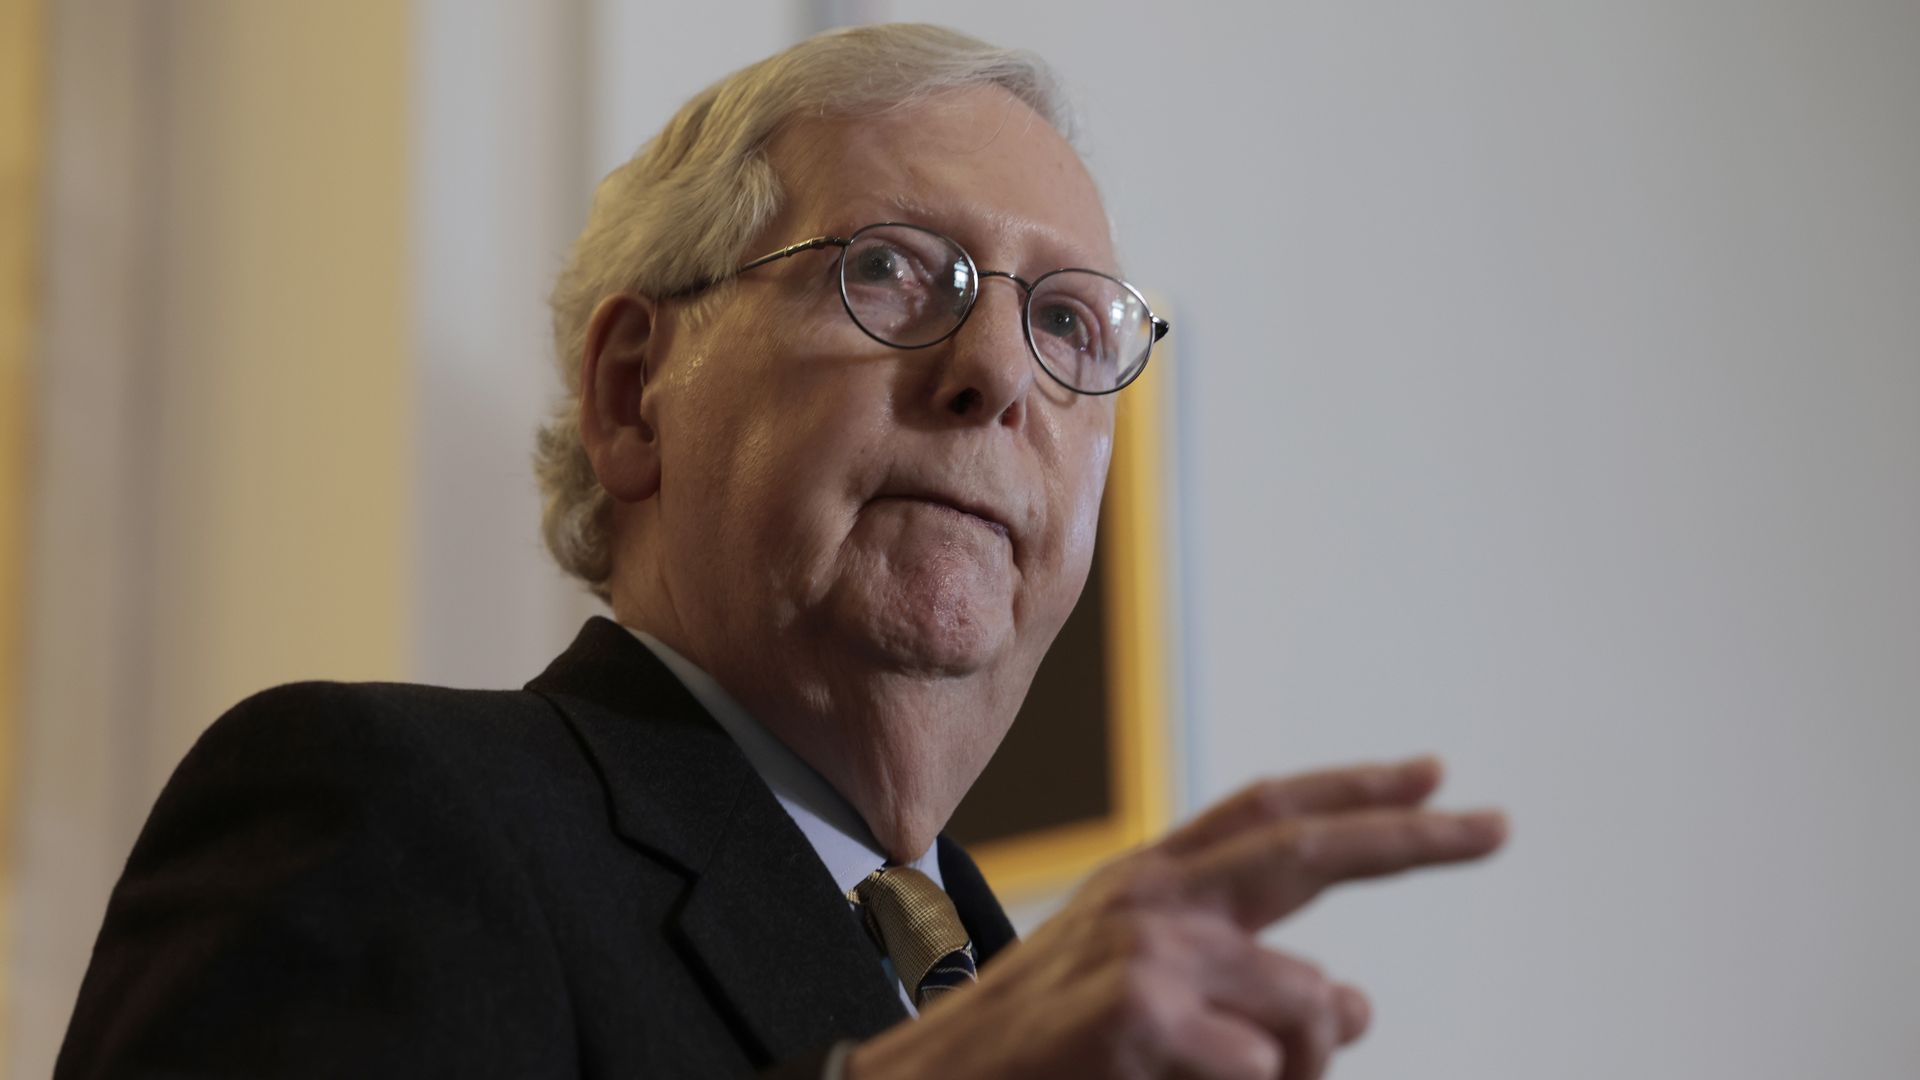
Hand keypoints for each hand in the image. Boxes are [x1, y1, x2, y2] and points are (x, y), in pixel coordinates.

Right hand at [845, 756, 1506, 1079]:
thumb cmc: (1044, 1049)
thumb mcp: (1148, 994)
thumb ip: (1248, 982)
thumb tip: (1359, 999)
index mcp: (1149, 881)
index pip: (1266, 811)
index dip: (1352, 791)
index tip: (1433, 775)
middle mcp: (1154, 896)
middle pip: (1306, 849)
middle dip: (1411, 837)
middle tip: (1494, 824)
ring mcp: (1147, 950)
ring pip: (1311, 1003)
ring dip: (1305, 1067)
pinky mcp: (1138, 1014)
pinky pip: (1262, 1069)